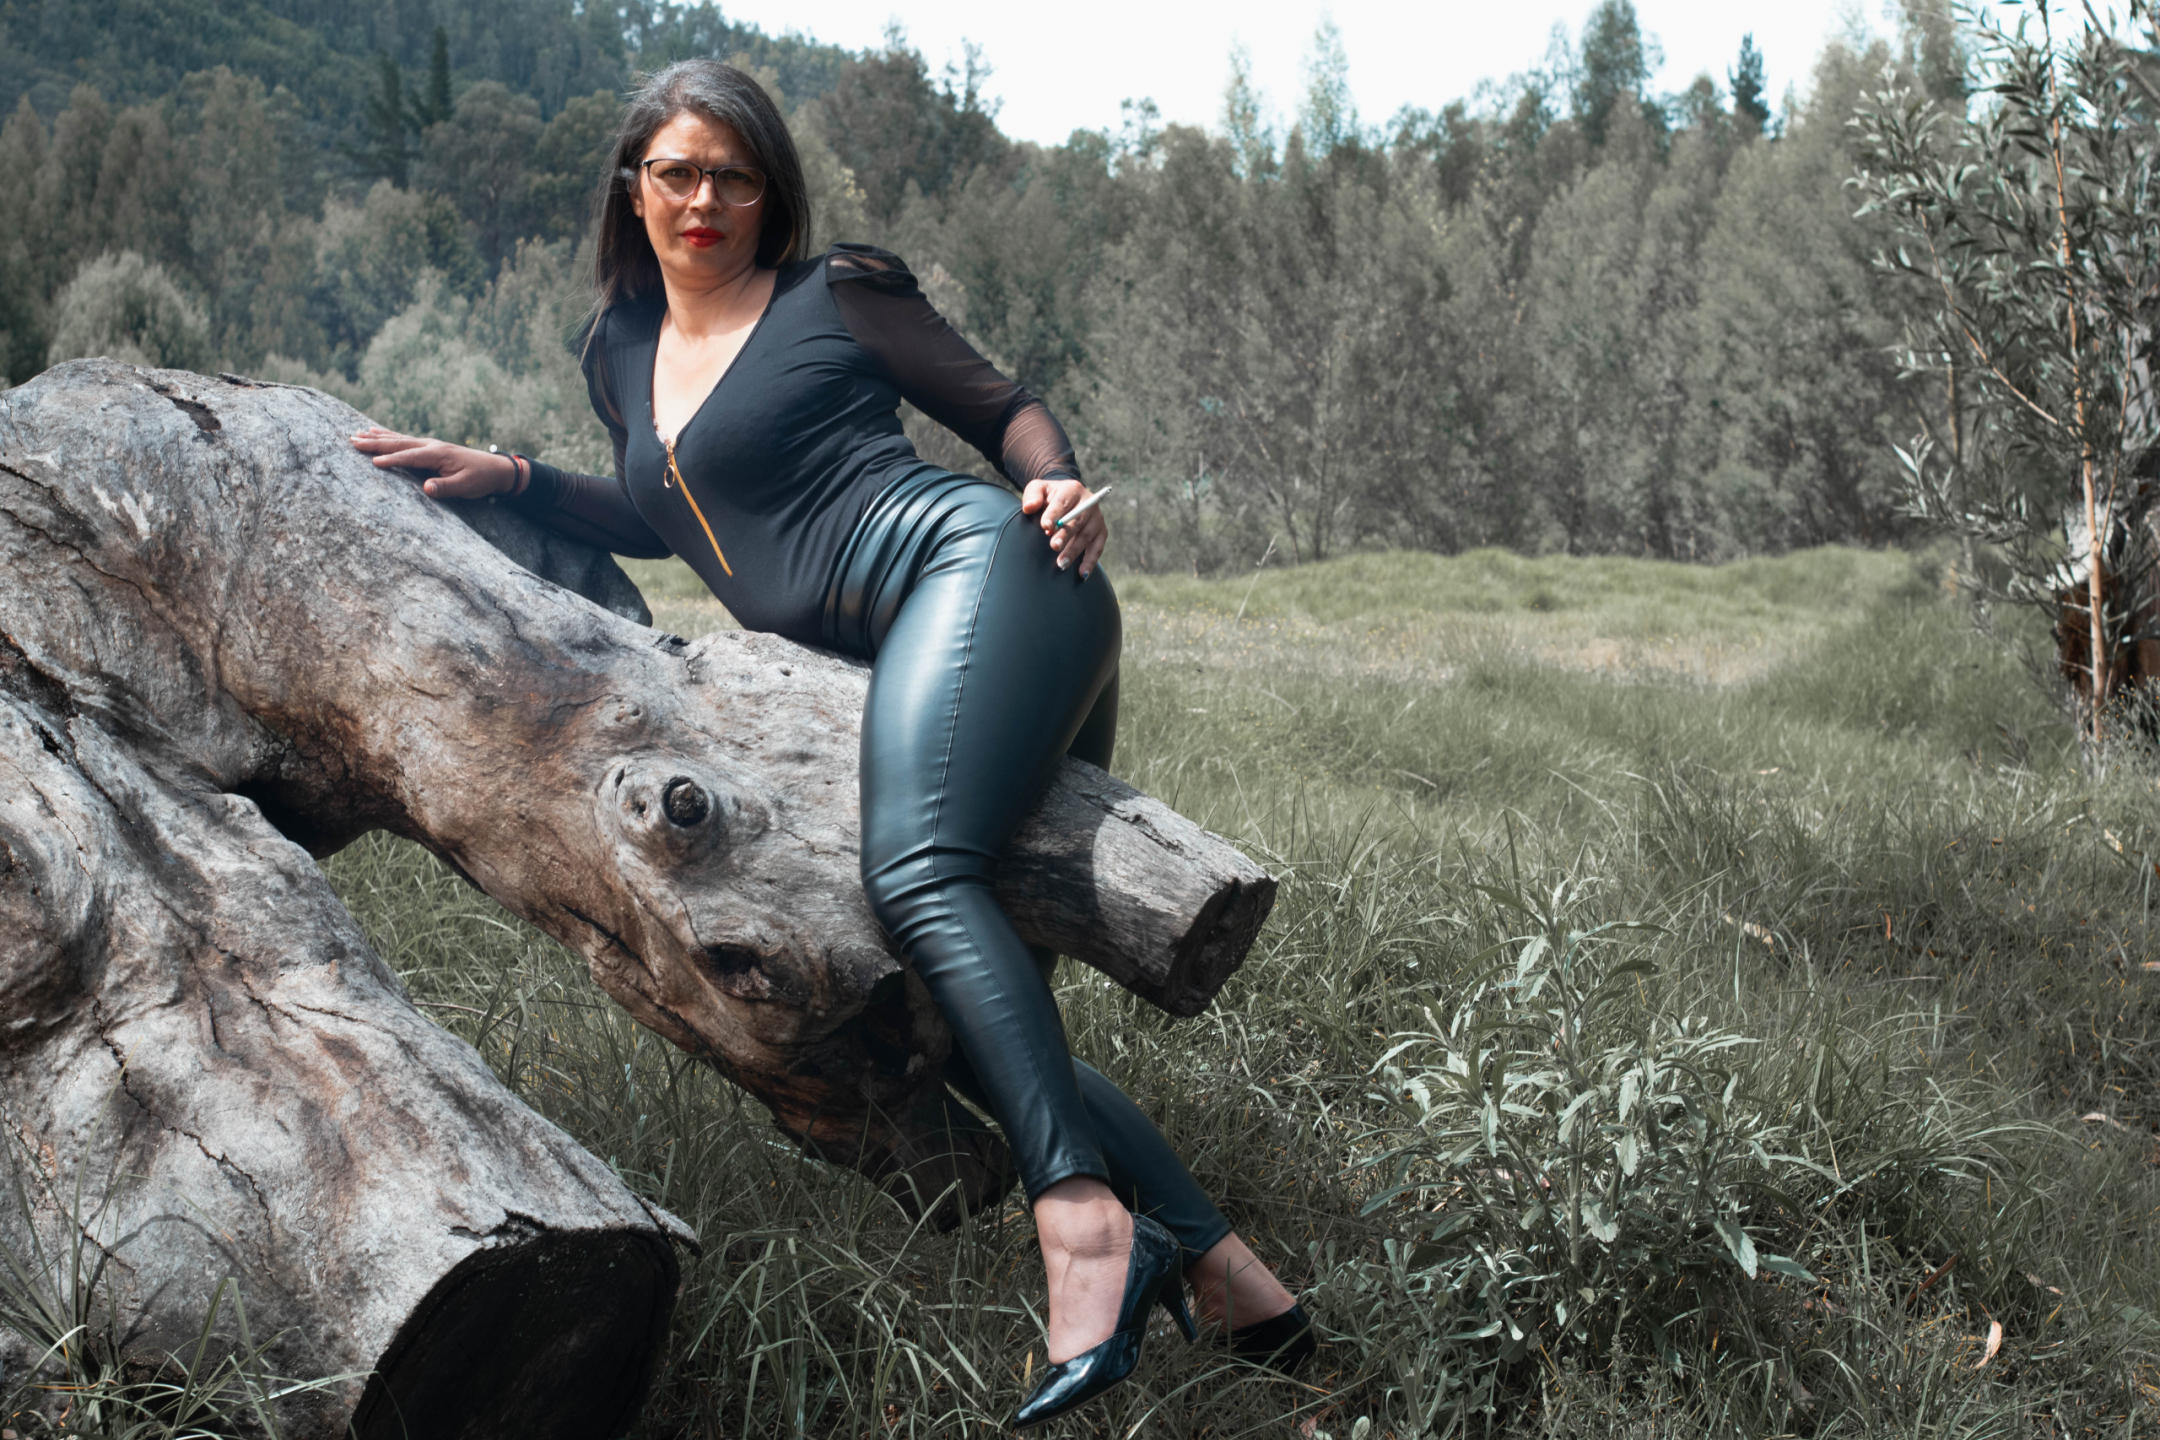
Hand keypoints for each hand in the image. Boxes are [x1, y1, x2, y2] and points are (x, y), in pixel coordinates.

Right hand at [348, 426, 517, 499]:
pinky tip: (375, 432)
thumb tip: (427, 489)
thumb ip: (446, 487)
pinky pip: (403, 439)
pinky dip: (388, 435)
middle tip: (352, 441)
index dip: (391, 460)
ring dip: (377, 437)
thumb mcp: (466, 487)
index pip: (409, 457)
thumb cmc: (479, 479)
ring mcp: (429, 444)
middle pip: (398, 443)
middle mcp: (430, 445)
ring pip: (398, 438)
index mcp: (437, 454)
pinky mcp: (428, 447)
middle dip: (374, 443)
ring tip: (356, 434)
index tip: (373, 462)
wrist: (494, 468)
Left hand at [1020, 477, 1107, 578]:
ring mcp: (1097, 518)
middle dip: (1066, 534)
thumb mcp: (1038, 489)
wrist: (1067, 500)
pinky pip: (1097, 548)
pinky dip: (1090, 561)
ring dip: (1074, 551)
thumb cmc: (1049, 497)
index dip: (1054, 514)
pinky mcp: (1101, 532)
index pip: (1063, 502)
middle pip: (1077, 520)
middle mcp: (1088, 503)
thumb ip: (1032, 495)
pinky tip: (1082, 574)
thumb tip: (1029, 507)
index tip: (1045, 526)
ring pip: (1087, 536)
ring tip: (1061, 564)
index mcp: (1072, 490)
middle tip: (1054, 546)